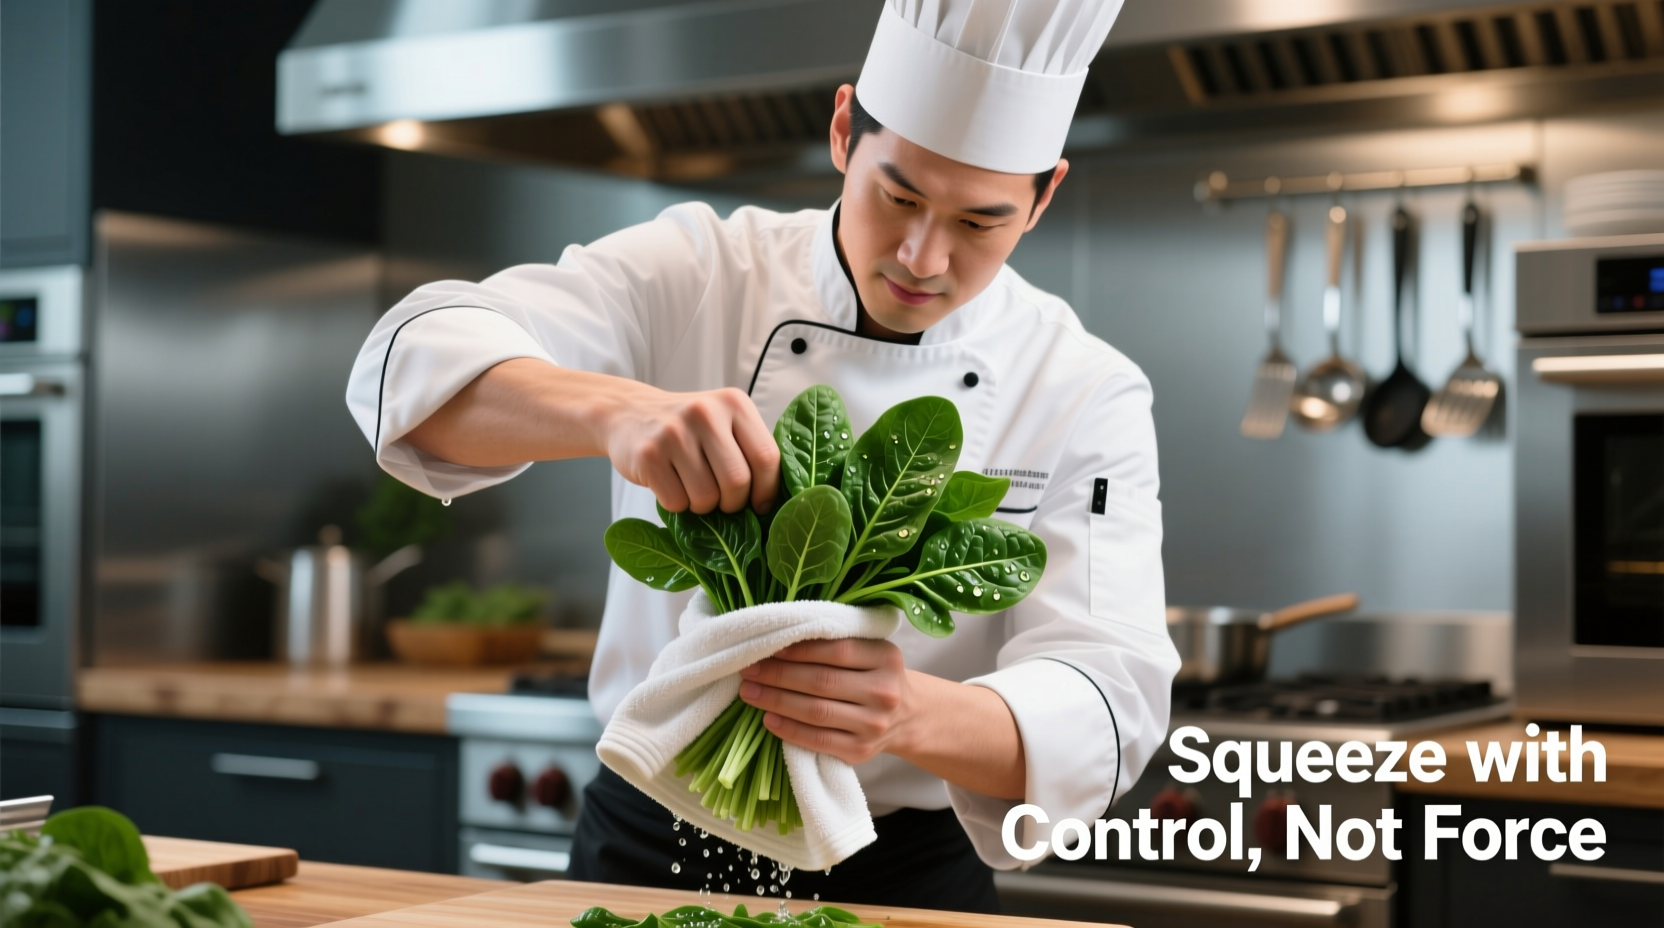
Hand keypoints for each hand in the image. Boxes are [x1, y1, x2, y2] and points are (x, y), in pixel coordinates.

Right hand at [599, 383, 779, 513]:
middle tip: (723, 501)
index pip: (766, 456)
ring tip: (694, 489)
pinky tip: (672, 485)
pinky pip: (677, 502)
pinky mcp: (648, 455)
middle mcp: (705, 413)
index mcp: (734, 403)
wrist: (629, 413)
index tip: (760, 505)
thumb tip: (777, 498)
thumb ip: (749, 448)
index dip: (767, 489)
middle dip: (733, 503)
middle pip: (738, 481)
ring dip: (703, 506)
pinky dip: (678, 505)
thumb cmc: (687, 428)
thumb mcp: (724, 422)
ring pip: (706, 497)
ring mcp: (674, 433)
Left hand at [738, 638, 913, 765]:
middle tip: (748, 669)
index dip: (798, 649)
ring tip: (750, 692)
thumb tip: (780, 637)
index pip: (837, 650)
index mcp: (886, 657)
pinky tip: (769, 719)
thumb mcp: (870, 651)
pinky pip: (818, 741)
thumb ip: (836, 643)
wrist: (908, 716)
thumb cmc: (875, 675)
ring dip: (776, 701)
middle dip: (778, 675)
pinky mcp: (860, 750)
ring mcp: (874, 724)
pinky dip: (789, 730)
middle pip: (822, 682)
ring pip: (816, 712)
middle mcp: (883, 691)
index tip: (767, 646)